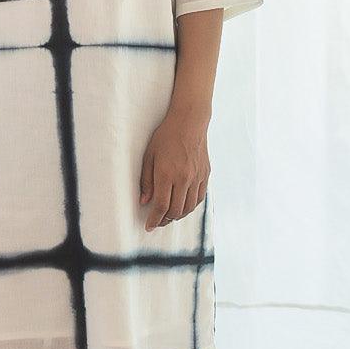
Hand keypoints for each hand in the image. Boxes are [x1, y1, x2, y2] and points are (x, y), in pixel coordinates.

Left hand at [139, 109, 209, 230]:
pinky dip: (190, 206)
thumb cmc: (165, 137)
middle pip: (175, 211)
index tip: (149, 226)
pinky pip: (199, 198)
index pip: (161, 206)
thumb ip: (146, 181)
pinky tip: (183, 206)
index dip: (154, 220)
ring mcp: (197, 178)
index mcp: (167, 174)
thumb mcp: (149, 156)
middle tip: (157, 222)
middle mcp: (184, 179)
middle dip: (165, 220)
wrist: (189, 122)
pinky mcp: (205, 175)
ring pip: (189, 207)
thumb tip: (144, 201)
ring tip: (169, 216)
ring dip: (178, 215)